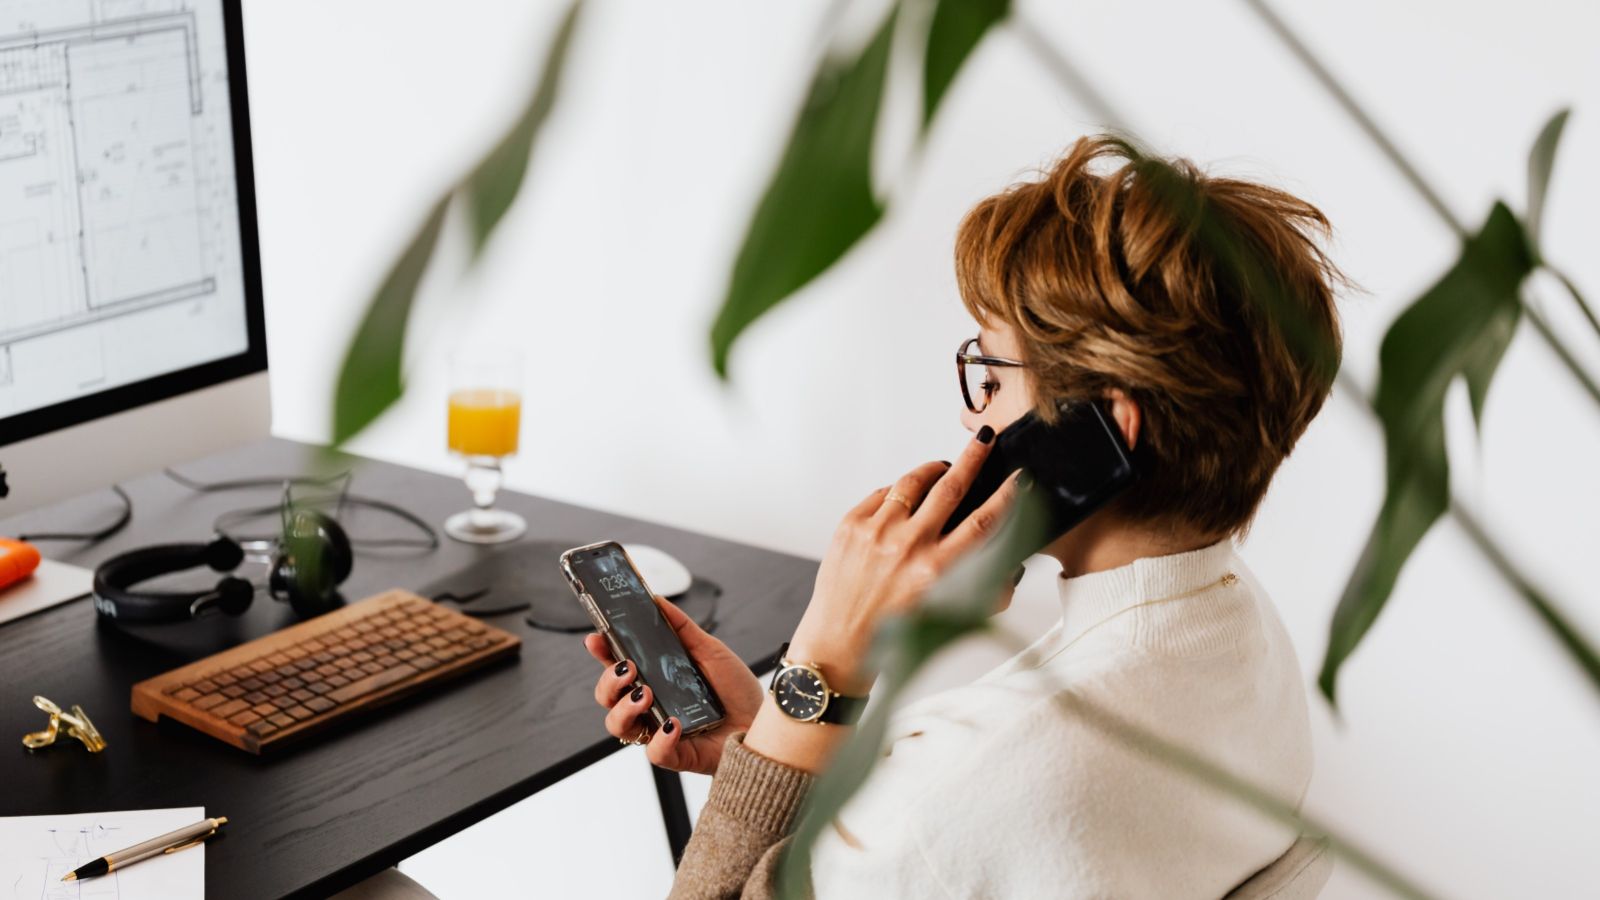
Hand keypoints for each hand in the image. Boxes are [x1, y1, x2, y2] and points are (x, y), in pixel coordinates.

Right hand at [583, 594, 764, 775]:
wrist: (764, 721)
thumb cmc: (736, 690)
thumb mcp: (710, 650)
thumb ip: (682, 627)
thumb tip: (657, 600)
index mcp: (654, 679)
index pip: (617, 666)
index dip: (602, 653)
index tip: (596, 638)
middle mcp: (651, 706)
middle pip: (608, 698)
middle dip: (609, 681)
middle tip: (628, 668)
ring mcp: (659, 731)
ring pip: (619, 726)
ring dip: (624, 708)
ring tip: (646, 693)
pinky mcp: (676, 755)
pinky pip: (654, 753)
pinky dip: (660, 738)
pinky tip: (674, 723)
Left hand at [788, 427, 1022, 694]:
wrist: (839, 644)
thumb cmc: (893, 635)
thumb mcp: (947, 616)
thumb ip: (982, 588)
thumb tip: (1007, 561)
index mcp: (937, 571)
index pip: (983, 521)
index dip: (1007, 496)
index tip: (1019, 479)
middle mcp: (908, 547)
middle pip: (951, 487)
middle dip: (973, 458)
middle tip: (984, 440)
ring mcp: (876, 532)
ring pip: (913, 482)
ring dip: (933, 470)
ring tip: (943, 468)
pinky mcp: (850, 525)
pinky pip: (882, 494)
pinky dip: (897, 493)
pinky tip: (904, 500)